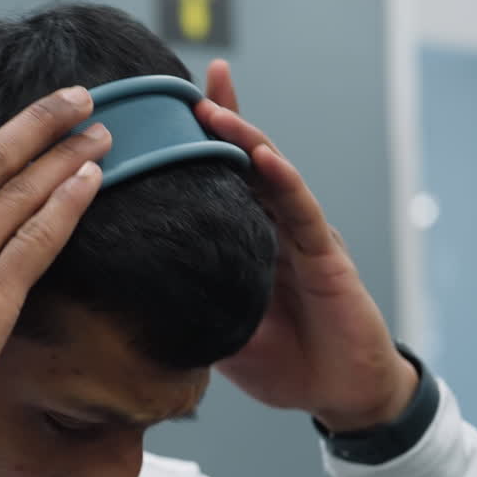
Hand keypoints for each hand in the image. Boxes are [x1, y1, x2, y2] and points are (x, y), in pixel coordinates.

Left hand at [197, 60, 416, 431]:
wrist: (342, 395)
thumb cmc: (289, 365)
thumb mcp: (223, 337)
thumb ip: (191, 311)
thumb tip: (133, 305)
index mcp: (251, 243)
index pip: (224, 184)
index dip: (202, 148)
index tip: (170, 111)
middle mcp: (278, 230)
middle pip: (249, 163)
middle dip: (225, 120)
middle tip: (197, 81)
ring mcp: (304, 238)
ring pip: (272, 176)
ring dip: (244, 140)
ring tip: (214, 110)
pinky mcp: (326, 256)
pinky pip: (302, 212)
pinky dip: (283, 182)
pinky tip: (264, 157)